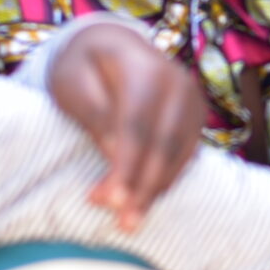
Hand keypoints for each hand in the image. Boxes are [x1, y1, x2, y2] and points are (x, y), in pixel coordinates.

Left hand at [46, 24, 207, 229]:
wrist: (115, 46)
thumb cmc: (84, 66)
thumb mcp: (72, 81)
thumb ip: (94, 113)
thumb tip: (115, 155)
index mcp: (143, 68)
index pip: (137, 125)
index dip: (125, 165)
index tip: (109, 200)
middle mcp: (177, 83)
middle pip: (163, 143)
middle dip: (142, 187)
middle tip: (123, 223)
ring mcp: (192, 100)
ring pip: (179, 154)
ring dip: (155, 191)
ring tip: (130, 221)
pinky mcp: (196, 118)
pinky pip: (185, 156)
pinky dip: (166, 181)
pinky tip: (145, 201)